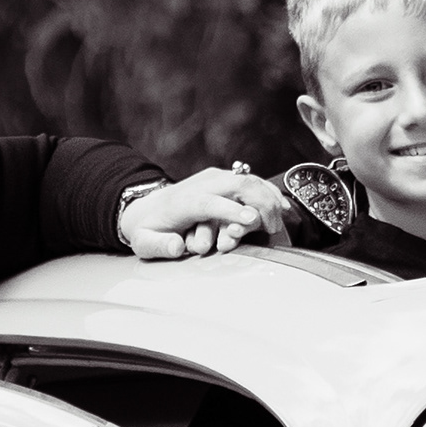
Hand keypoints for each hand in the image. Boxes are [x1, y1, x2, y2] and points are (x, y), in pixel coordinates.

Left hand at [124, 166, 287, 258]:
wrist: (147, 208)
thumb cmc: (149, 228)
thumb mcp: (144, 241)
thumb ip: (158, 245)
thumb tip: (177, 247)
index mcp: (182, 201)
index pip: (209, 202)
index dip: (230, 210)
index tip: (250, 221)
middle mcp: (201, 185)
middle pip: (236, 185)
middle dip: (258, 204)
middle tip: (271, 228)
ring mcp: (215, 179)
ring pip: (248, 180)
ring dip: (267, 200)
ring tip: (277, 223)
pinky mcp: (225, 180)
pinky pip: (252, 182)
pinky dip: (268, 193)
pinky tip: (281, 206)